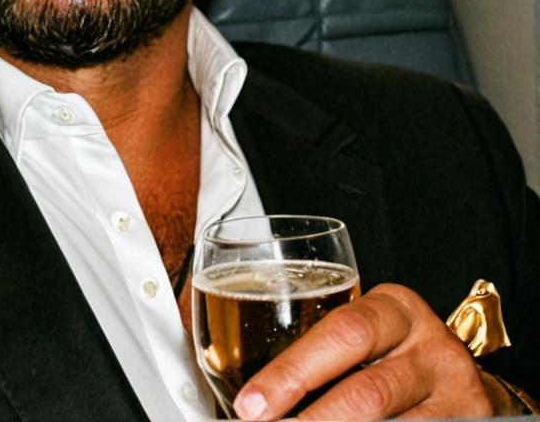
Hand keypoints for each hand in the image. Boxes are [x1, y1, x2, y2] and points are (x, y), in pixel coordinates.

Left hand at [232, 283, 495, 419]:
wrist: (467, 386)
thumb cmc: (394, 357)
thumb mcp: (366, 338)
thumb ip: (319, 353)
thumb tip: (247, 398)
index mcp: (394, 309)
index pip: (342, 333)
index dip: (292, 373)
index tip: (251, 405)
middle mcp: (431, 346)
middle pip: (367, 391)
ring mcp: (456, 391)